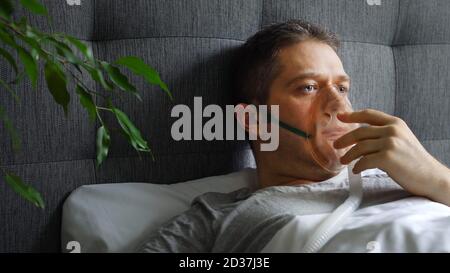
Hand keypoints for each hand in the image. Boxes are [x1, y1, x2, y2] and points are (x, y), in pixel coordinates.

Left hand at [334, 109, 449, 203]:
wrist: (431, 176)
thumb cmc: (413, 161)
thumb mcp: (401, 139)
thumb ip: (384, 133)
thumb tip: (359, 136)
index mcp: (396, 123)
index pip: (369, 114)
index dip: (352, 115)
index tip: (340, 117)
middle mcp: (392, 130)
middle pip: (359, 132)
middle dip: (344, 139)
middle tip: (336, 145)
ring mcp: (390, 143)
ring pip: (359, 147)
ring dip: (349, 155)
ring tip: (344, 161)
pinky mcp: (387, 157)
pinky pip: (364, 161)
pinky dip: (358, 166)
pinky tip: (356, 170)